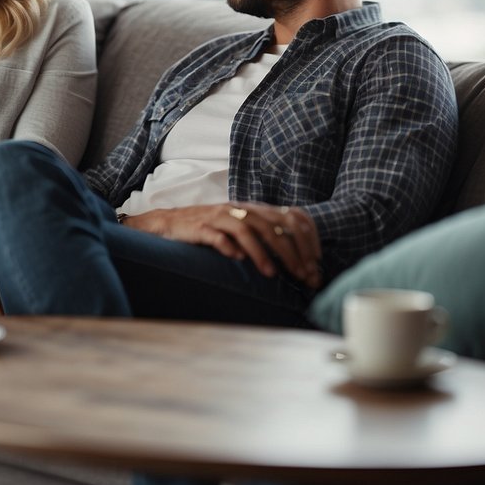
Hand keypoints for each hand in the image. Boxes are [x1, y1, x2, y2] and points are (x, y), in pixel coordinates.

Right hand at [124, 202, 322, 287]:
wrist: (168, 223)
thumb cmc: (209, 230)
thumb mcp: (241, 228)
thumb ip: (266, 236)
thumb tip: (298, 258)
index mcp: (255, 209)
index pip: (291, 216)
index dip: (307, 239)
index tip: (316, 263)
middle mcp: (239, 209)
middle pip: (273, 226)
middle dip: (292, 251)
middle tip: (302, 275)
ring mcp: (219, 216)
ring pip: (248, 230)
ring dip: (263, 253)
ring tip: (272, 274)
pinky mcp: (200, 227)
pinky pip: (217, 236)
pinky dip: (228, 247)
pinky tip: (237, 260)